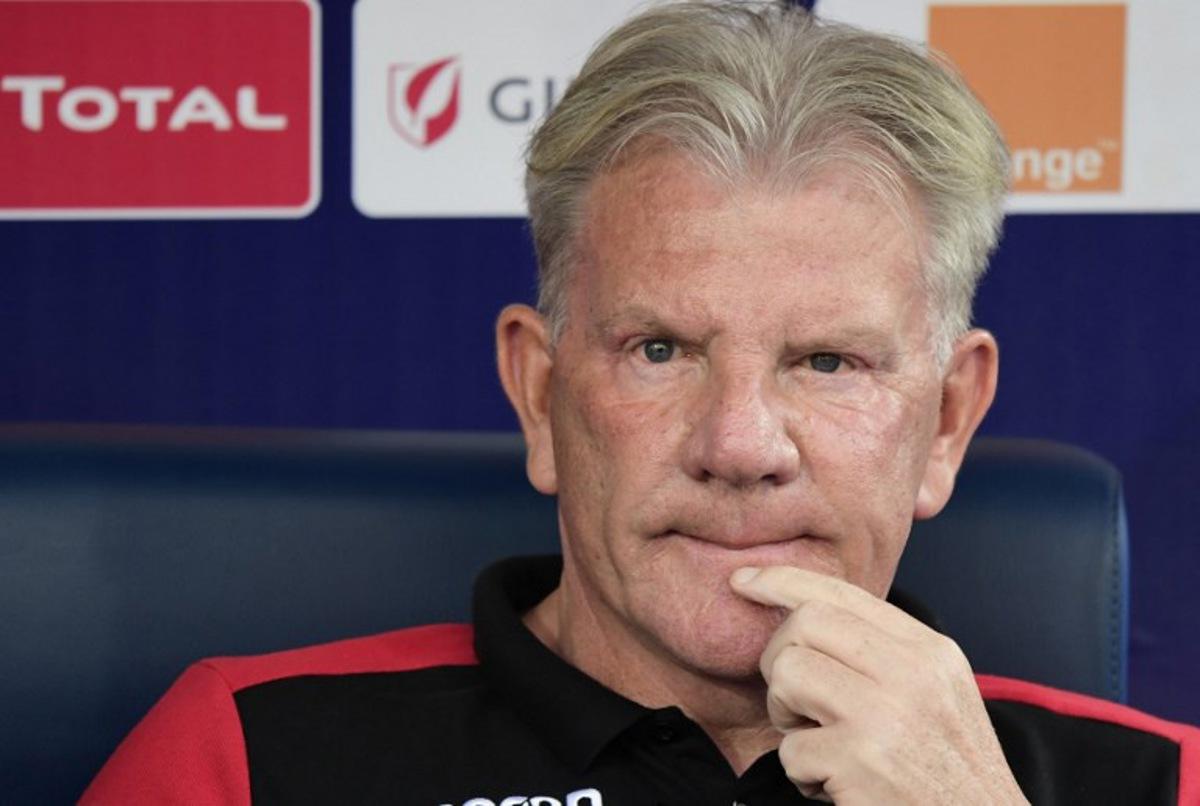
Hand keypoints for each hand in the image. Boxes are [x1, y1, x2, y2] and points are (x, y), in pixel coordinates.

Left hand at [729, 566, 1028, 804]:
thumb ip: (884, 654)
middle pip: (804, 623)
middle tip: (796, 703)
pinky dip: (802, 775)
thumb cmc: (948, 774)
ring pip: (788, 674)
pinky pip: (791, 749)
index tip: (744, 580)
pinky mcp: (861, 761)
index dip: (783, 581)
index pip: (841, 593)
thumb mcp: (937, 695)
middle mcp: (912, 673)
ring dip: (785, 716)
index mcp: (929, 652)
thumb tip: (806, 614)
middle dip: (779, 659)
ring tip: (819, 745)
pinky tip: (836, 787)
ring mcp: (886, 715)